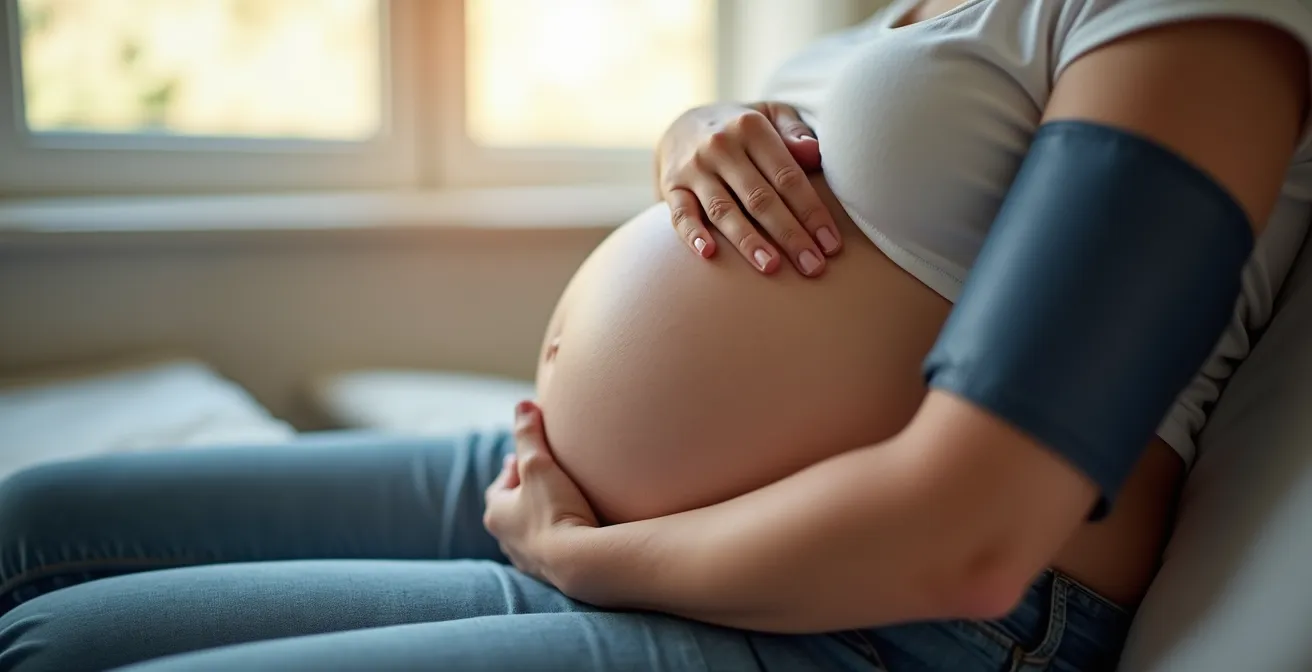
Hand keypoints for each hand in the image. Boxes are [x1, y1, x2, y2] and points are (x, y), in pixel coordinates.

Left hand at [484, 401, 598, 586]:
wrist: (580, 561)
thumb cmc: (554, 510)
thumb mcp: (538, 463)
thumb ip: (529, 434)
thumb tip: (522, 404)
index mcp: (497, 514)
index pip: (498, 488)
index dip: (512, 470)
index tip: (524, 459)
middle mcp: (507, 541)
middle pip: (513, 511)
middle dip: (526, 495)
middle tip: (542, 480)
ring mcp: (530, 560)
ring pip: (530, 533)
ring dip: (541, 518)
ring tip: (560, 505)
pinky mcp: (552, 574)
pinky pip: (551, 551)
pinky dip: (559, 537)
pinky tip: (575, 531)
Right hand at [657, 102, 841, 275]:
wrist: (682, 124)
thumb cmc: (742, 128)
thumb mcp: (771, 114)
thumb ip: (794, 131)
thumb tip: (815, 152)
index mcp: (751, 128)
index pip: (787, 176)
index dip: (811, 212)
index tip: (831, 244)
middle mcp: (721, 146)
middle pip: (760, 198)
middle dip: (789, 235)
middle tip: (813, 267)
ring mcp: (694, 168)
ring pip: (724, 210)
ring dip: (748, 241)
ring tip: (771, 267)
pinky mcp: (671, 187)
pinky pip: (681, 215)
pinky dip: (693, 234)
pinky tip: (709, 254)